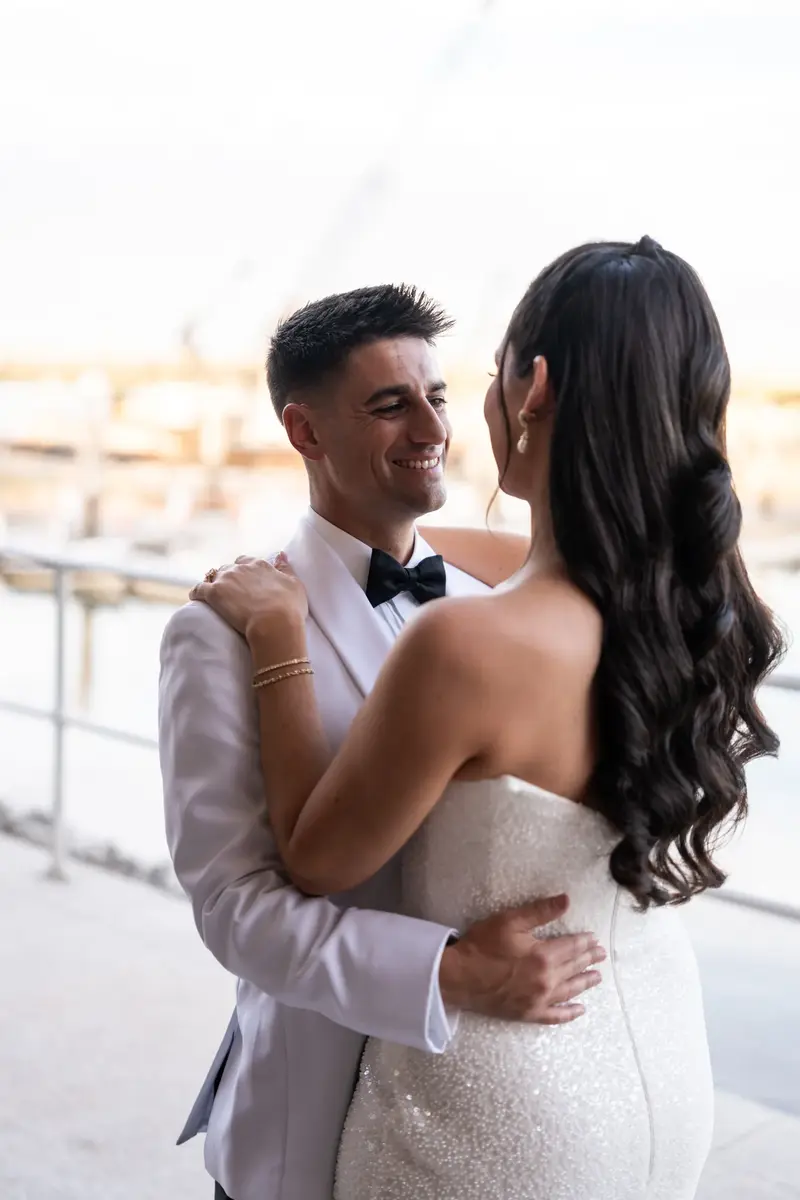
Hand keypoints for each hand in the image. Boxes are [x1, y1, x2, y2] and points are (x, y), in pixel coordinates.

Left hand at [190, 553, 307, 639]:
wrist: (274, 624)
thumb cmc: (289, 608)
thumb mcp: (295, 585)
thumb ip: (285, 569)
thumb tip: (280, 555)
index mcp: (260, 565)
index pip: (246, 561)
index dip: (244, 571)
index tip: (245, 582)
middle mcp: (241, 568)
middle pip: (228, 568)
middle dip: (228, 578)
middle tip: (231, 593)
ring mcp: (225, 580)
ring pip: (213, 576)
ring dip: (213, 584)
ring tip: (215, 597)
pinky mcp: (213, 594)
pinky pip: (198, 589)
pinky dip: (197, 593)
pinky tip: (196, 598)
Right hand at [439, 894, 605, 1024]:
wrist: (458, 977)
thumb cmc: (482, 945)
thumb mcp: (510, 921)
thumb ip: (540, 911)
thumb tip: (567, 900)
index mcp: (544, 956)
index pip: (572, 947)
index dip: (585, 942)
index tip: (595, 939)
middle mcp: (547, 980)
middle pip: (574, 968)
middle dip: (589, 960)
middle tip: (601, 955)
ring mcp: (539, 1000)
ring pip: (570, 991)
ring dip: (585, 983)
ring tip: (597, 977)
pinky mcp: (528, 1014)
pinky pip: (555, 1016)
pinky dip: (570, 1013)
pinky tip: (580, 1010)